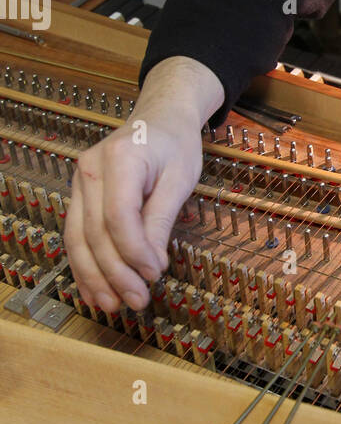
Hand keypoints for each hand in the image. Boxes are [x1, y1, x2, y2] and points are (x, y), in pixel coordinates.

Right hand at [65, 56, 222, 312]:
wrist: (160, 117)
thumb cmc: (175, 145)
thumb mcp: (180, 179)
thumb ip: (162, 220)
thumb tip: (150, 265)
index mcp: (119, 159)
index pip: (118, 216)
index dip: (134, 252)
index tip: (155, 274)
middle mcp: (90, 170)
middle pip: (95, 232)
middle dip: (116, 273)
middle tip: (138, 301)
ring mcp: (79, 183)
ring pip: (78, 239)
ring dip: (94, 277)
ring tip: (113, 306)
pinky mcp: (79, 196)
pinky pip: (77, 235)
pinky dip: (86, 266)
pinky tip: (96, 290)